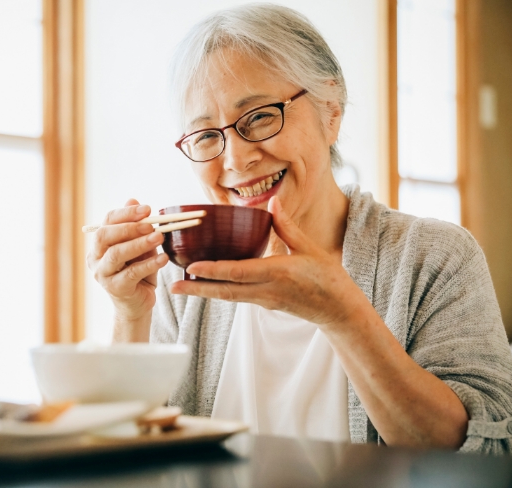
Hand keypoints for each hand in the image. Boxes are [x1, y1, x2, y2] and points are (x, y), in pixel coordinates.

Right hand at [86, 199, 168, 321]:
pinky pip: (131, 273)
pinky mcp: (115, 288)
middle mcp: (95, 258)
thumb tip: (133, 199)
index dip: (126, 213)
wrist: (138, 303)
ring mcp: (102, 274)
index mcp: (99, 244)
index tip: (147, 209)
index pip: (107, 222)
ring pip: (116, 254)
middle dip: (129, 227)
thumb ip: (136, 226)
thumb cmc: (138, 271)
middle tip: (151, 224)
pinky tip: (163, 258)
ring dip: (139, 244)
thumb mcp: (139, 246)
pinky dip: (149, 264)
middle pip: (105, 236)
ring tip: (159, 237)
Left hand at [169, 196, 367, 326]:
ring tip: (181, 287)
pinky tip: (206, 286)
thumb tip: (270, 202)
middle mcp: (266, 290)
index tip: (192, 268)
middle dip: (197, 290)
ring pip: (228, 297)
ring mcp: (264, 301)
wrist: (338, 310)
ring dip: (204, 292)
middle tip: (172, 287)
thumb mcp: (309, 247)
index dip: (214, 271)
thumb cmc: (327, 277)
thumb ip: (286, 226)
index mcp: (278, 273)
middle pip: (225, 291)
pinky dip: (219, 291)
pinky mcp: (264, 304)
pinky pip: (237, 297)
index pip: (239, 272)